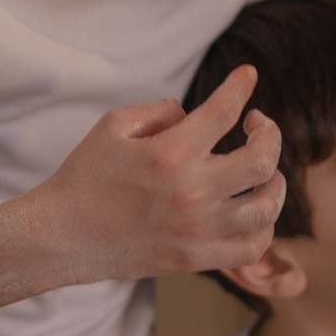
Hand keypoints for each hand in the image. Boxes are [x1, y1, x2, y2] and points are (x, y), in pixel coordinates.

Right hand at [30, 64, 284, 282]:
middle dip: (269, 132)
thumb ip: (160, 110)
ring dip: (274, 180)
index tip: (248, 75)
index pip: (224, 110)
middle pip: (262, 159)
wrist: (61, 236)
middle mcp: (191, 193)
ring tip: (263, 168)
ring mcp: (197, 231)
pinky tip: (254, 208)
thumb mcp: (113, 125)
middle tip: (258, 124)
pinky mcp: (195, 260)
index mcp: (170, 154)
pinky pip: (252, 247)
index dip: (241, 85)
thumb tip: (194, 115)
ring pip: (266, 206)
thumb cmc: (85, 175)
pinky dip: (264, 226)